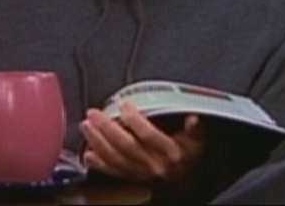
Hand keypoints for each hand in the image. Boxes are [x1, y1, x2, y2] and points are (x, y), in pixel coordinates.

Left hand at [80, 102, 204, 184]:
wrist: (188, 180)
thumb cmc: (189, 152)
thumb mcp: (198, 137)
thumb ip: (194, 127)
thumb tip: (193, 117)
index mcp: (171, 152)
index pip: (149, 135)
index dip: (134, 120)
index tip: (124, 105)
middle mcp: (155, 165)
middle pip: (126, 146)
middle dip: (107, 128)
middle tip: (94, 113)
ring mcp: (142, 174)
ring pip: (116, 159)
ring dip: (98, 142)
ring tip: (86, 126)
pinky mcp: (133, 179)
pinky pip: (113, 173)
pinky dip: (99, 164)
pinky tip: (88, 154)